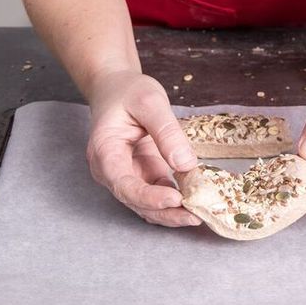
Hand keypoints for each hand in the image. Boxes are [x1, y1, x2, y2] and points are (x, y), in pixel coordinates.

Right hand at [85, 70, 200, 226]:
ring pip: (147, 205)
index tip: (175, 199)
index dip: (148, 197)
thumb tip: (185, 164)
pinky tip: (196, 200)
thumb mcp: (150, 101)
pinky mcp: (142, 175)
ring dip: (172, 212)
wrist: (118, 89)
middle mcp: (111, 170)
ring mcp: (126, 175)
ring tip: (200, 213)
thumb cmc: (128, 91)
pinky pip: (158, 195)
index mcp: (105, 151)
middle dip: (166, 212)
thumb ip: (166, 131)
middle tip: (197, 215)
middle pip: (136, 202)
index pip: (123, 184)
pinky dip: (176, 201)